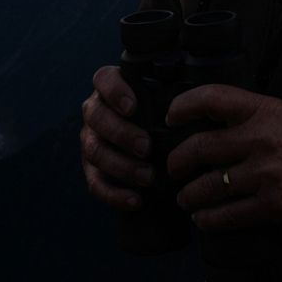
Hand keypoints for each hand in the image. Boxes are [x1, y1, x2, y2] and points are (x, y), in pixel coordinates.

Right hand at [80, 65, 154, 210]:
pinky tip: (135, 200)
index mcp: (109, 87)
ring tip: (148, 176)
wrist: (149, 140)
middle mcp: (94, 110)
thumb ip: (167, 95)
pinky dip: (114, 194)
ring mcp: (90, 139)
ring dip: (122, 166)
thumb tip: (191, 102)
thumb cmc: (158, 112)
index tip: (132, 107)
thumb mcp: (160, 98)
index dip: (114, 92)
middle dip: (122, 133)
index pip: (104, 80)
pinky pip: (95, 183)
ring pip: (95, 151)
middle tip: (147, 147)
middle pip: (96, 117)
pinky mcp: (91, 168)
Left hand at [166, 84, 281, 231]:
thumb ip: (250, 115)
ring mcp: (265, 173)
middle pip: (201, 147)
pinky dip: (211, 219)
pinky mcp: (273, 204)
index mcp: (261, 110)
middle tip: (172, 168)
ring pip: (210, 185)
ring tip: (185, 198)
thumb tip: (213, 122)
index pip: (211, 98)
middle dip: (178, 161)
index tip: (171, 116)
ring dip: (190, 195)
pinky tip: (204, 219)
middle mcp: (259, 138)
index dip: (183, 105)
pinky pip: (231, 214)